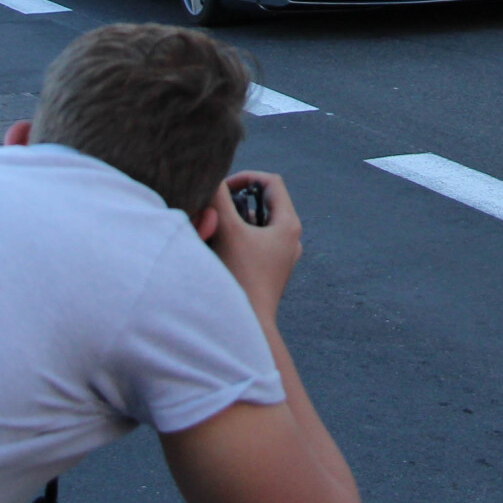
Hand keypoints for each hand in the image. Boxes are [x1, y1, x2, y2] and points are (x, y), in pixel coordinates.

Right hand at [206, 171, 300, 317]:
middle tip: (216, 207)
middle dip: (237, 200)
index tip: (222, 188)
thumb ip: (219, 198)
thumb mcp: (228, 231)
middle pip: (264, 203)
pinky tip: (219, 249)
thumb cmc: (241, 278)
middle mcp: (290, 239)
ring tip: (214, 228)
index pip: (271, 182)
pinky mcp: (270, 271)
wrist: (248, 326)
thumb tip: (212, 176)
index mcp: (289, 225)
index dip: (245, 177)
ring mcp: (281, 256)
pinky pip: (254, 244)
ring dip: (235, 220)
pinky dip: (236, 239)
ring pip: (257, 224)